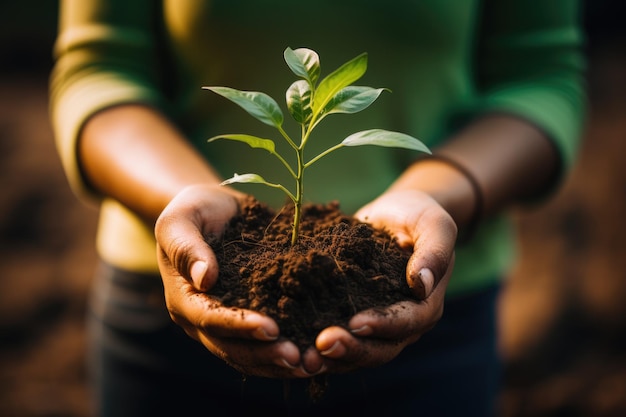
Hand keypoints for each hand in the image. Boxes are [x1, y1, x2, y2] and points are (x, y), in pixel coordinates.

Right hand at [155, 185, 323, 377]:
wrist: (212, 211)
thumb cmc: (194, 210)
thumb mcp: (182, 219)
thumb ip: (186, 247)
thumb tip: (204, 277)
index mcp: (184, 297)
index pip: (210, 319)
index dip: (240, 326)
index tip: (271, 329)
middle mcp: (201, 319)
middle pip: (231, 347)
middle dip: (265, 354)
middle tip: (299, 358)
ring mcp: (224, 323)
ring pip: (249, 354)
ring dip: (278, 362)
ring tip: (311, 364)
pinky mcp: (247, 318)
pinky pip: (264, 343)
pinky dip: (286, 349)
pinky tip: (313, 353)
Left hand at [313, 189, 456, 372]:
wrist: (397, 214)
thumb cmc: (420, 218)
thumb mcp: (435, 226)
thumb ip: (434, 253)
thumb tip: (421, 284)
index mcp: (426, 305)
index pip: (407, 322)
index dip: (383, 325)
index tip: (356, 323)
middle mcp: (402, 325)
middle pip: (380, 349)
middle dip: (351, 349)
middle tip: (322, 344)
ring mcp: (375, 325)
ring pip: (356, 352)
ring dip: (331, 358)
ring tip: (304, 357)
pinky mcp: (350, 317)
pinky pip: (337, 338)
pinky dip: (315, 345)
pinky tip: (292, 345)